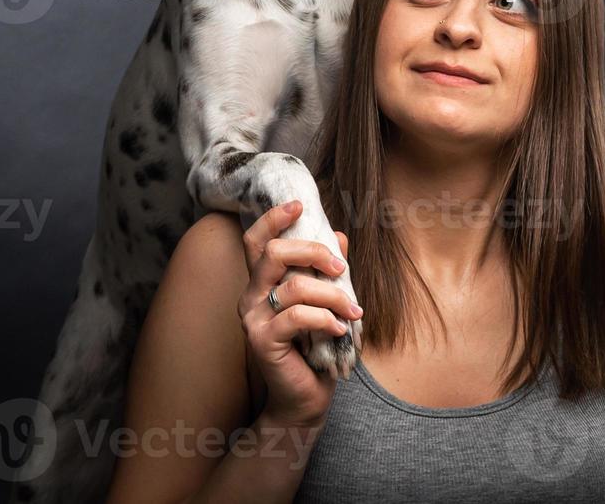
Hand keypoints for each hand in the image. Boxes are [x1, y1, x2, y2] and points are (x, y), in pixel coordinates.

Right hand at [237, 199, 360, 428]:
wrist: (304, 398)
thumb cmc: (315, 349)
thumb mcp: (326, 303)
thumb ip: (328, 271)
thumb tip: (340, 235)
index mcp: (261, 283)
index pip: (256, 240)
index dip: (273, 218)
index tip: (299, 205)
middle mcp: (250, 296)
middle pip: (272, 253)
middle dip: (312, 252)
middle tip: (340, 268)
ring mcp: (253, 319)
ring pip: (293, 285)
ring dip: (332, 294)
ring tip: (354, 310)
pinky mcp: (262, 341)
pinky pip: (297, 317)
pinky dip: (326, 318)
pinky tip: (340, 328)